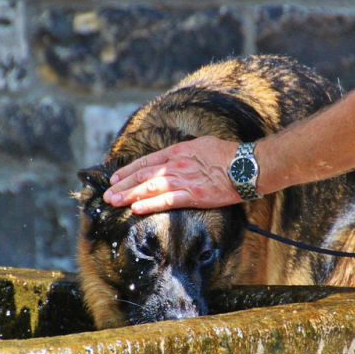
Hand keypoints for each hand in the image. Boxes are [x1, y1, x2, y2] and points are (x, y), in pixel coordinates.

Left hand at [103, 136, 241, 213]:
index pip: (147, 161)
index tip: (116, 178)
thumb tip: (174, 157)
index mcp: (178, 151)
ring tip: (114, 201)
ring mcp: (184, 180)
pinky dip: (150, 205)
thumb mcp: (202, 145)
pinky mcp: (193, 194)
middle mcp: (177, 164)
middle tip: (108, 194)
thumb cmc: (228, 154)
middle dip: (123, 185)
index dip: (129, 170)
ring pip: (150, 188)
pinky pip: (166, 201)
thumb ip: (184, 152)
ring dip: (129, 195)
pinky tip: (136, 209)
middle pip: (143, 175)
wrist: (246, 165)